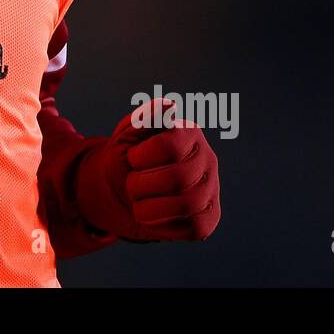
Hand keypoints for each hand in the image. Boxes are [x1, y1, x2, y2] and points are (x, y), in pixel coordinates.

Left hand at [76, 97, 220, 241]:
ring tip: (138, 202)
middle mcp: (207, 158)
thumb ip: (145, 117)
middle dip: (142, 186)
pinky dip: (164, 225)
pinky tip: (154, 215)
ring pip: (188, 204)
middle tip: (131, 185)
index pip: (169, 146)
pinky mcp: (210, 218)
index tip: (132, 158)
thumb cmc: (128, 156)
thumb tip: (169, 105)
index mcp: (189, 132)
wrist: (122, 190)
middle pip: (178, 178)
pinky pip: (194, 228)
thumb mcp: (127, 134)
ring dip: (150, 207)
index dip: (141, 158)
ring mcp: (212, 189)